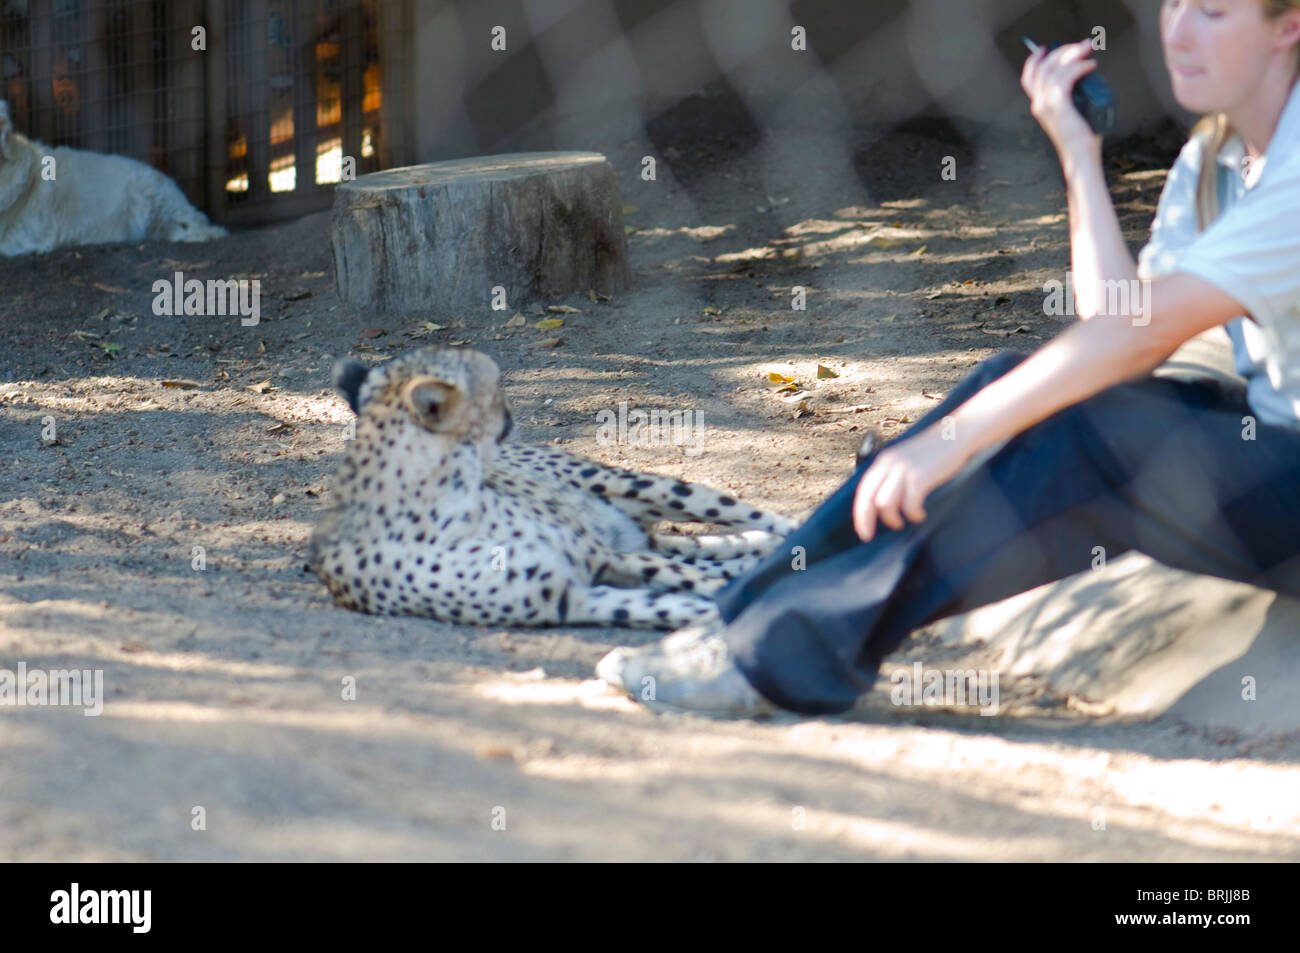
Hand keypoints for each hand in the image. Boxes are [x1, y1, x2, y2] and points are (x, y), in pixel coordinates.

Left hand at [852, 427, 972, 541]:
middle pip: (868, 499)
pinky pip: (909, 505)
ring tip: (903, 522)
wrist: (956, 435)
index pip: (862, 490)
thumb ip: (892, 475)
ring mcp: (904, 470)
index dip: (859, 513)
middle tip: (870, 536)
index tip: (862, 529)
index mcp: (883, 461)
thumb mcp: (905, 460)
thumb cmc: (934, 452)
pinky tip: (920, 515)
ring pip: (885, 504)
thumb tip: (882, 504)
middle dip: (865, 521)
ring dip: (893, 519)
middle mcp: (889, 464)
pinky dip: (913, 515)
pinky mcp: (920, 477)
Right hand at [1021, 38, 1101, 156]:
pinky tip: (1090, 66)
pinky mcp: (1058, 105)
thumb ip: (1071, 95)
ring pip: (1055, 68)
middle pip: (1044, 66)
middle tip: (1083, 45)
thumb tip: (1082, 72)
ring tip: (1089, 52)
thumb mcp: (1072, 111)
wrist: (1080, 155)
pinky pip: (1067, 76)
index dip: (1035, 59)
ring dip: (1074, 54)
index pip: (1028, 77)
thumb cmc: (1081, 137)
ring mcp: (1046, 104)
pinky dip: (1080, 67)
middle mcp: (1038, 103)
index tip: (1047, 47)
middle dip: (1063, 50)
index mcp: (1039, 105)